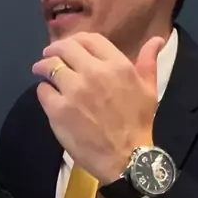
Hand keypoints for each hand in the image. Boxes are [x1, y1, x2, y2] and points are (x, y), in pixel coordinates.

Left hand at [32, 32, 163, 183]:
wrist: (126, 158)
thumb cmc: (138, 124)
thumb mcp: (149, 90)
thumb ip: (148, 62)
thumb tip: (156, 40)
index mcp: (117, 65)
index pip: (89, 39)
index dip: (76, 40)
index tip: (71, 46)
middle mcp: (94, 73)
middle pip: (65, 48)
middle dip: (54, 49)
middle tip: (49, 55)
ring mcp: (74, 91)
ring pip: (50, 66)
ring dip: (43, 66)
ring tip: (41, 70)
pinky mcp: (58, 110)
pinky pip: (43, 90)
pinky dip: (44, 90)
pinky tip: (48, 94)